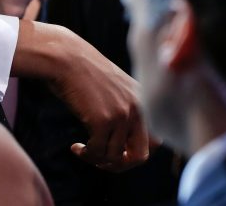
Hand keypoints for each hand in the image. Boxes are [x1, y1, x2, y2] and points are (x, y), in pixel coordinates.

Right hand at [15, 23, 149, 171]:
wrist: (67, 59)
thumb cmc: (88, 75)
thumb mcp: (119, 91)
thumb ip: (130, 113)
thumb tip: (129, 153)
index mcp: (145, 101)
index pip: (157, 141)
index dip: (137, 152)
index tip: (118, 151)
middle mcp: (139, 108)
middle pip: (141, 156)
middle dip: (121, 165)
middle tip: (103, 160)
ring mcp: (122, 114)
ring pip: (114, 157)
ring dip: (96, 159)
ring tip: (83, 149)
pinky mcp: (102, 120)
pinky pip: (97, 152)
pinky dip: (85, 154)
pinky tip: (76, 146)